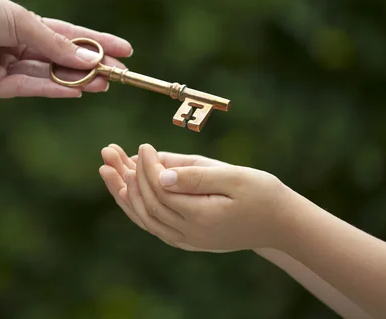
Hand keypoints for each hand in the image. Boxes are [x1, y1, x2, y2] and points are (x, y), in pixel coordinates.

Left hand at [0, 0, 132, 98]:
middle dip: (91, 68)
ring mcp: (4, 69)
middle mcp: (16, 49)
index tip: (125, 50)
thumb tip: (90, 59)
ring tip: (104, 83)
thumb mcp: (21, 20)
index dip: (97, 44)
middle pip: (61, 61)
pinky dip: (51, 90)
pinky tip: (76, 90)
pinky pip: (26, 88)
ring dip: (76, 81)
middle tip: (120, 75)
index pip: (68, 37)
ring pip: (47, 77)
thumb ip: (53, 42)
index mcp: (24, 26)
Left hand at [99, 144, 290, 251]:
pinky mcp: (185, 239)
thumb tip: (161, 174)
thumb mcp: (234, 178)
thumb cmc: (261, 194)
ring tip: (106, 168)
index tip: (144, 145)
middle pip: (146, 204)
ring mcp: (186, 240)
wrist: (279, 224)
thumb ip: (197, 176)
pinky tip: (123, 189)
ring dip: (122, 192)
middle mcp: (188, 234)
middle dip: (125, 175)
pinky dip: (135, 206)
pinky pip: (151, 224)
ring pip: (144, 218)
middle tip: (108, 151)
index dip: (148, 167)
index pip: (161, 190)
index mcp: (201, 216)